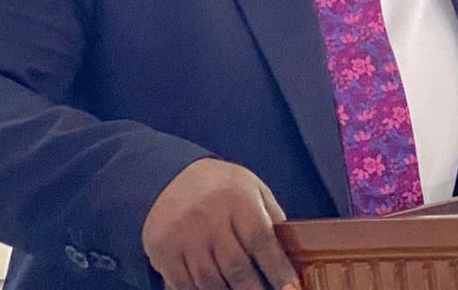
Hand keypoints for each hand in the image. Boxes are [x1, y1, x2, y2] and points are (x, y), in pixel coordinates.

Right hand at [142, 158, 300, 289]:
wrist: (170, 178)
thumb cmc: (221, 188)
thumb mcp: (252, 188)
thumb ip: (271, 218)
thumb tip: (292, 252)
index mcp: (237, 199)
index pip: (262, 241)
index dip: (278, 270)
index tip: (292, 289)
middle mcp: (210, 218)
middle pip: (237, 268)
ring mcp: (185, 237)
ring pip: (211, 282)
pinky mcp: (165, 252)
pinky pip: (186, 286)